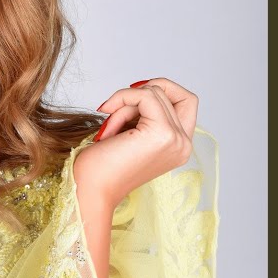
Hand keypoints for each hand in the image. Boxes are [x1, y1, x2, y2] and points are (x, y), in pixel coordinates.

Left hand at [75, 77, 198, 206]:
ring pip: (153, 93)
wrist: (91, 190)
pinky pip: (145, 95)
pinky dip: (122, 100)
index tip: (131, 99)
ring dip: (124, 104)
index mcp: (179, 146)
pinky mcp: (163, 133)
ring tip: (110, 129)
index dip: (161, 89)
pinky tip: (108, 125)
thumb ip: (146, 114)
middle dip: (135, 98)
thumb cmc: (102, 165)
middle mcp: (184, 144)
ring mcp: (177, 140)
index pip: (186, 100)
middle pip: (167, 93)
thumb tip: (147, 86)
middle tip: (113, 114)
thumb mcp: (132, 132)